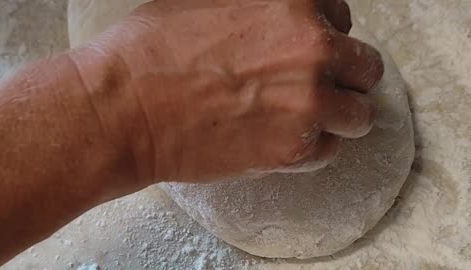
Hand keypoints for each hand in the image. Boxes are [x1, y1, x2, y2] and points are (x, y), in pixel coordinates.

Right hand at [73, 0, 383, 182]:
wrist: (125, 108)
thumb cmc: (153, 51)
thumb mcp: (208, 0)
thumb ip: (263, 8)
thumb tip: (283, 17)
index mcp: (294, 2)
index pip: (342, 17)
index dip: (325, 36)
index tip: (310, 53)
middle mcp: (314, 48)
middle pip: (364, 68)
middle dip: (343, 78)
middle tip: (315, 89)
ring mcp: (309, 101)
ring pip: (358, 115)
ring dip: (337, 117)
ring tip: (303, 121)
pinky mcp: (294, 148)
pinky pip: (330, 151)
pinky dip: (312, 148)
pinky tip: (281, 142)